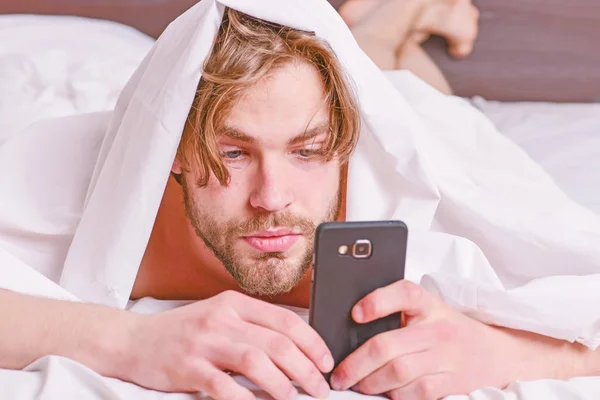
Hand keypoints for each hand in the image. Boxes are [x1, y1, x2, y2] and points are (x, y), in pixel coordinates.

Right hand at [124, 291, 333, 399]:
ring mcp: (205, 343)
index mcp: (234, 304)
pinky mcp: (188, 368)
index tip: (326, 362)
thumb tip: (294, 347)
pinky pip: (225, 387)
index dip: (312, 342)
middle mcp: (222, 319)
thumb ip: (251, 326)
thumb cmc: (182, 331)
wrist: (133, 340)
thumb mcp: (219, 316)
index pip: (285, 320)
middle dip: (306, 369)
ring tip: (295, 398)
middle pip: (277, 343)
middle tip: (320, 388)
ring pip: (257, 362)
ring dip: (283, 385)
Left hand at [329, 280, 539, 398]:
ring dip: (369, 383)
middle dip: (355, 365)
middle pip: (387, 346)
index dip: (377, 302)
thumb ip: (396, 312)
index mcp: (428, 304)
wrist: (495, 352)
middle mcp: (438, 328)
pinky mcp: (451, 382)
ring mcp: (446, 357)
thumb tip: (351, 326)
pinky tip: (385, 391)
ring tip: (356, 384)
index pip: (404, 293)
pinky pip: (414, 392)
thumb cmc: (447, 328)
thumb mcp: (427, 310)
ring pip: (397, 373)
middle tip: (339, 374)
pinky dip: (394, 395)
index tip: (355, 313)